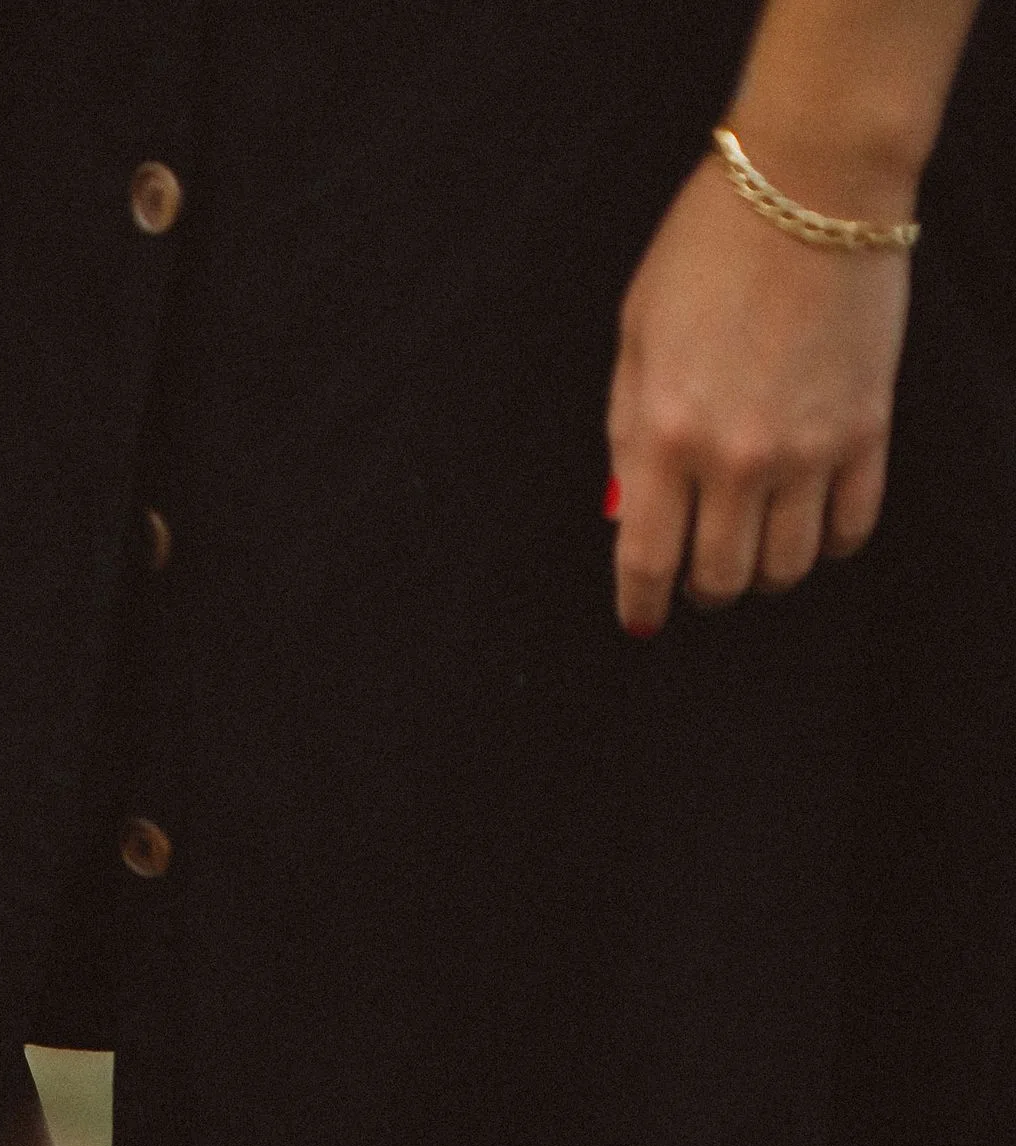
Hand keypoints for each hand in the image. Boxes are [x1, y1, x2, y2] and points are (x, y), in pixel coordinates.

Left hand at [606, 150, 910, 634]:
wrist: (811, 182)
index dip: (640, 602)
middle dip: (703, 584)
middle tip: (701, 560)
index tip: (642, 616)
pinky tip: (812, 519)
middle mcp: (734, 458)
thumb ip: (628, 433)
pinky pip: (850, 528)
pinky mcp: (866, 430)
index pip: (646, 561)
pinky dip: (829, 541)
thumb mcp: (636, 337)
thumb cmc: (709, 247)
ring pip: (786, 568)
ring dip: (765, 568)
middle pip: (720, 578)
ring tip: (757, 536)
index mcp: (664, 434)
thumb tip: (628, 514)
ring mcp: (806, 450)